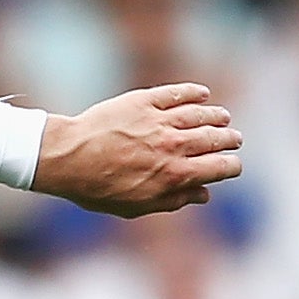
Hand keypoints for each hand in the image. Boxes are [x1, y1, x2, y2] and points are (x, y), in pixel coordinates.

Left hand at [30, 83, 243, 217]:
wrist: (66, 157)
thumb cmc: (96, 188)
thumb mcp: (135, 206)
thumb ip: (173, 201)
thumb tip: (203, 194)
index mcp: (176, 174)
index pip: (222, 167)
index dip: (232, 166)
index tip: (231, 165)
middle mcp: (174, 145)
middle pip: (217, 138)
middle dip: (229, 140)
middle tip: (232, 138)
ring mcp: (160, 121)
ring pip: (203, 113)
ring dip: (217, 116)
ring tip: (222, 117)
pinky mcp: (144, 101)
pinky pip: (178, 93)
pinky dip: (194, 92)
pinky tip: (202, 94)